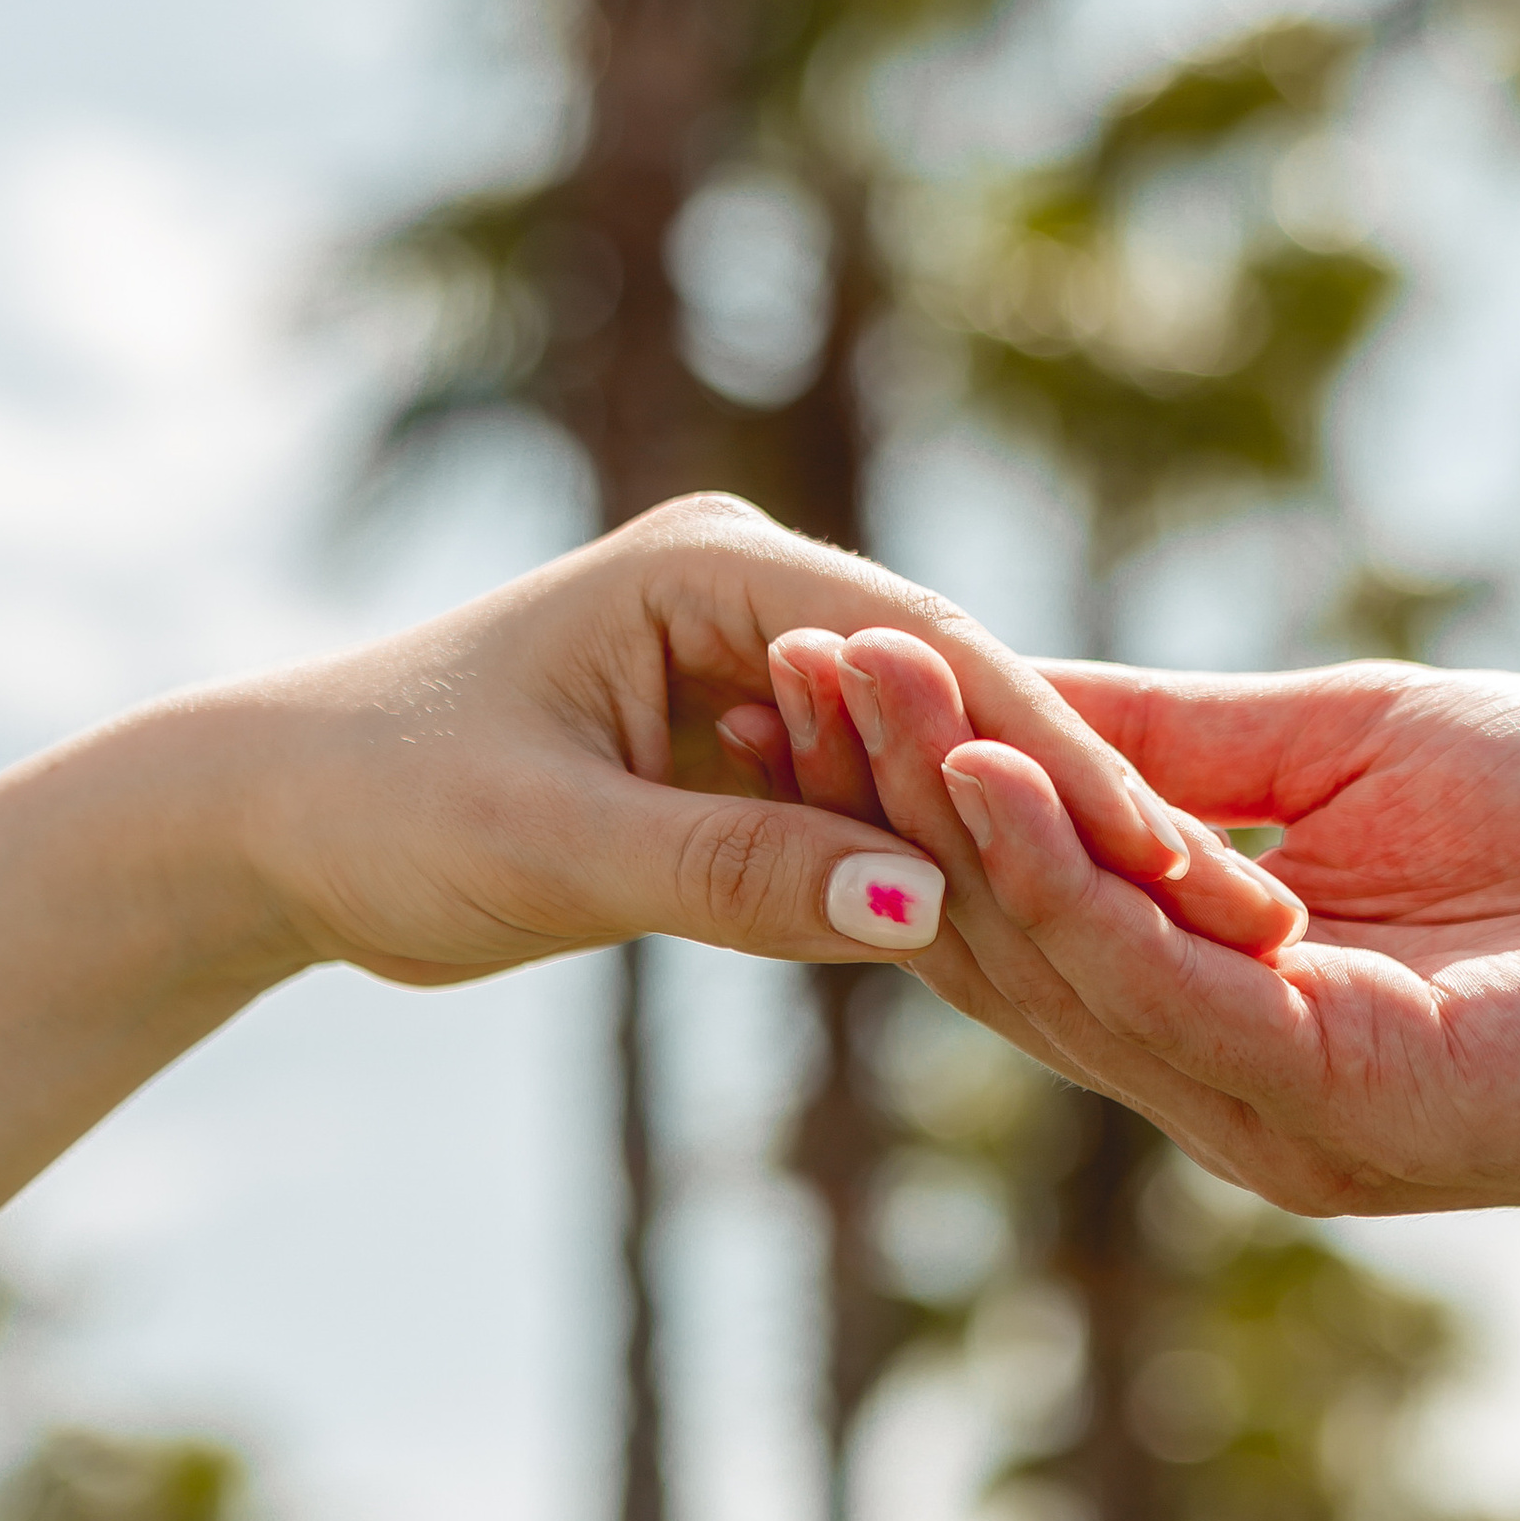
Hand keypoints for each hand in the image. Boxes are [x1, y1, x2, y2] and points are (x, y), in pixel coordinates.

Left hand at [244, 494, 1300, 980]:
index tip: (1181, 861)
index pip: (939, 661)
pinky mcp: (747, 748)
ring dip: (1057, 850)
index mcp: (718, 574)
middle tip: (1250, 908)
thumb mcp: (555, 851)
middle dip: (1100, 808)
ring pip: (944, 765)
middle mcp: (756, 598)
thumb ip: (734, 876)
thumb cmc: (379, 811)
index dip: (1065, 765)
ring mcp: (761, 672)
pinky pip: (886, 813)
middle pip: (970, 704)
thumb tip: (921, 914)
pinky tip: (1083, 946)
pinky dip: (972, 874)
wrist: (269, 828)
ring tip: (1207, 937)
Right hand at [764, 632, 1519, 1212]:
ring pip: (1051, 958)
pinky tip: (992, 771)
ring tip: (862, 677)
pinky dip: (1058, 877)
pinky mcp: (1323, 1106)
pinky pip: (1151, 985)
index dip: (916, 780)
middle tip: (793, 668)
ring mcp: (1258, 1099)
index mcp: (1216, 981)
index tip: (822, 661)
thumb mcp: (1347, 744)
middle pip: (1002, 928)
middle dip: (894, 793)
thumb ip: (1177, 743)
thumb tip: (1002, 691)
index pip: (1023, 882)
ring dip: (947, 812)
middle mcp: (1211, 1059)